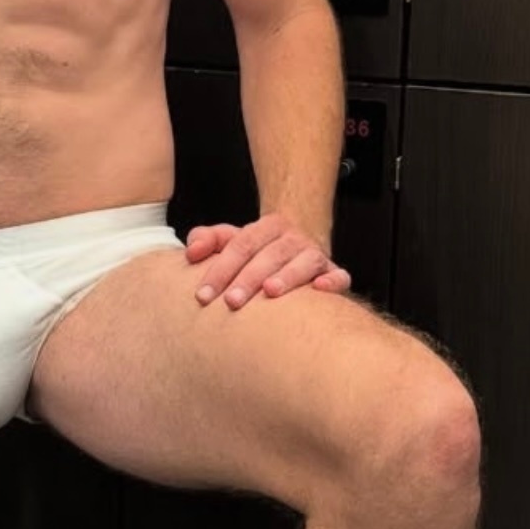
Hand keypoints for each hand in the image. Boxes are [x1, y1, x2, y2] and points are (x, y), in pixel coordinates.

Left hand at [186, 216, 350, 307]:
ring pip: (303, 261)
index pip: (240, 244)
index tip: (203, 294)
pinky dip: (332, 281)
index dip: (220, 268)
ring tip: (270, 292)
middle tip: (231, 301)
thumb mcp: (232, 241)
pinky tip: (319, 290)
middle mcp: (292, 238)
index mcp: (266, 227)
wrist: (298, 246)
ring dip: (288, 276)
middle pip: (269, 254)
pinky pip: (338, 275)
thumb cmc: (259, 251)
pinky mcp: (331, 272)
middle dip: (248, 278)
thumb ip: (208, 240)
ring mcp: (314, 255)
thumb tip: (191, 251)